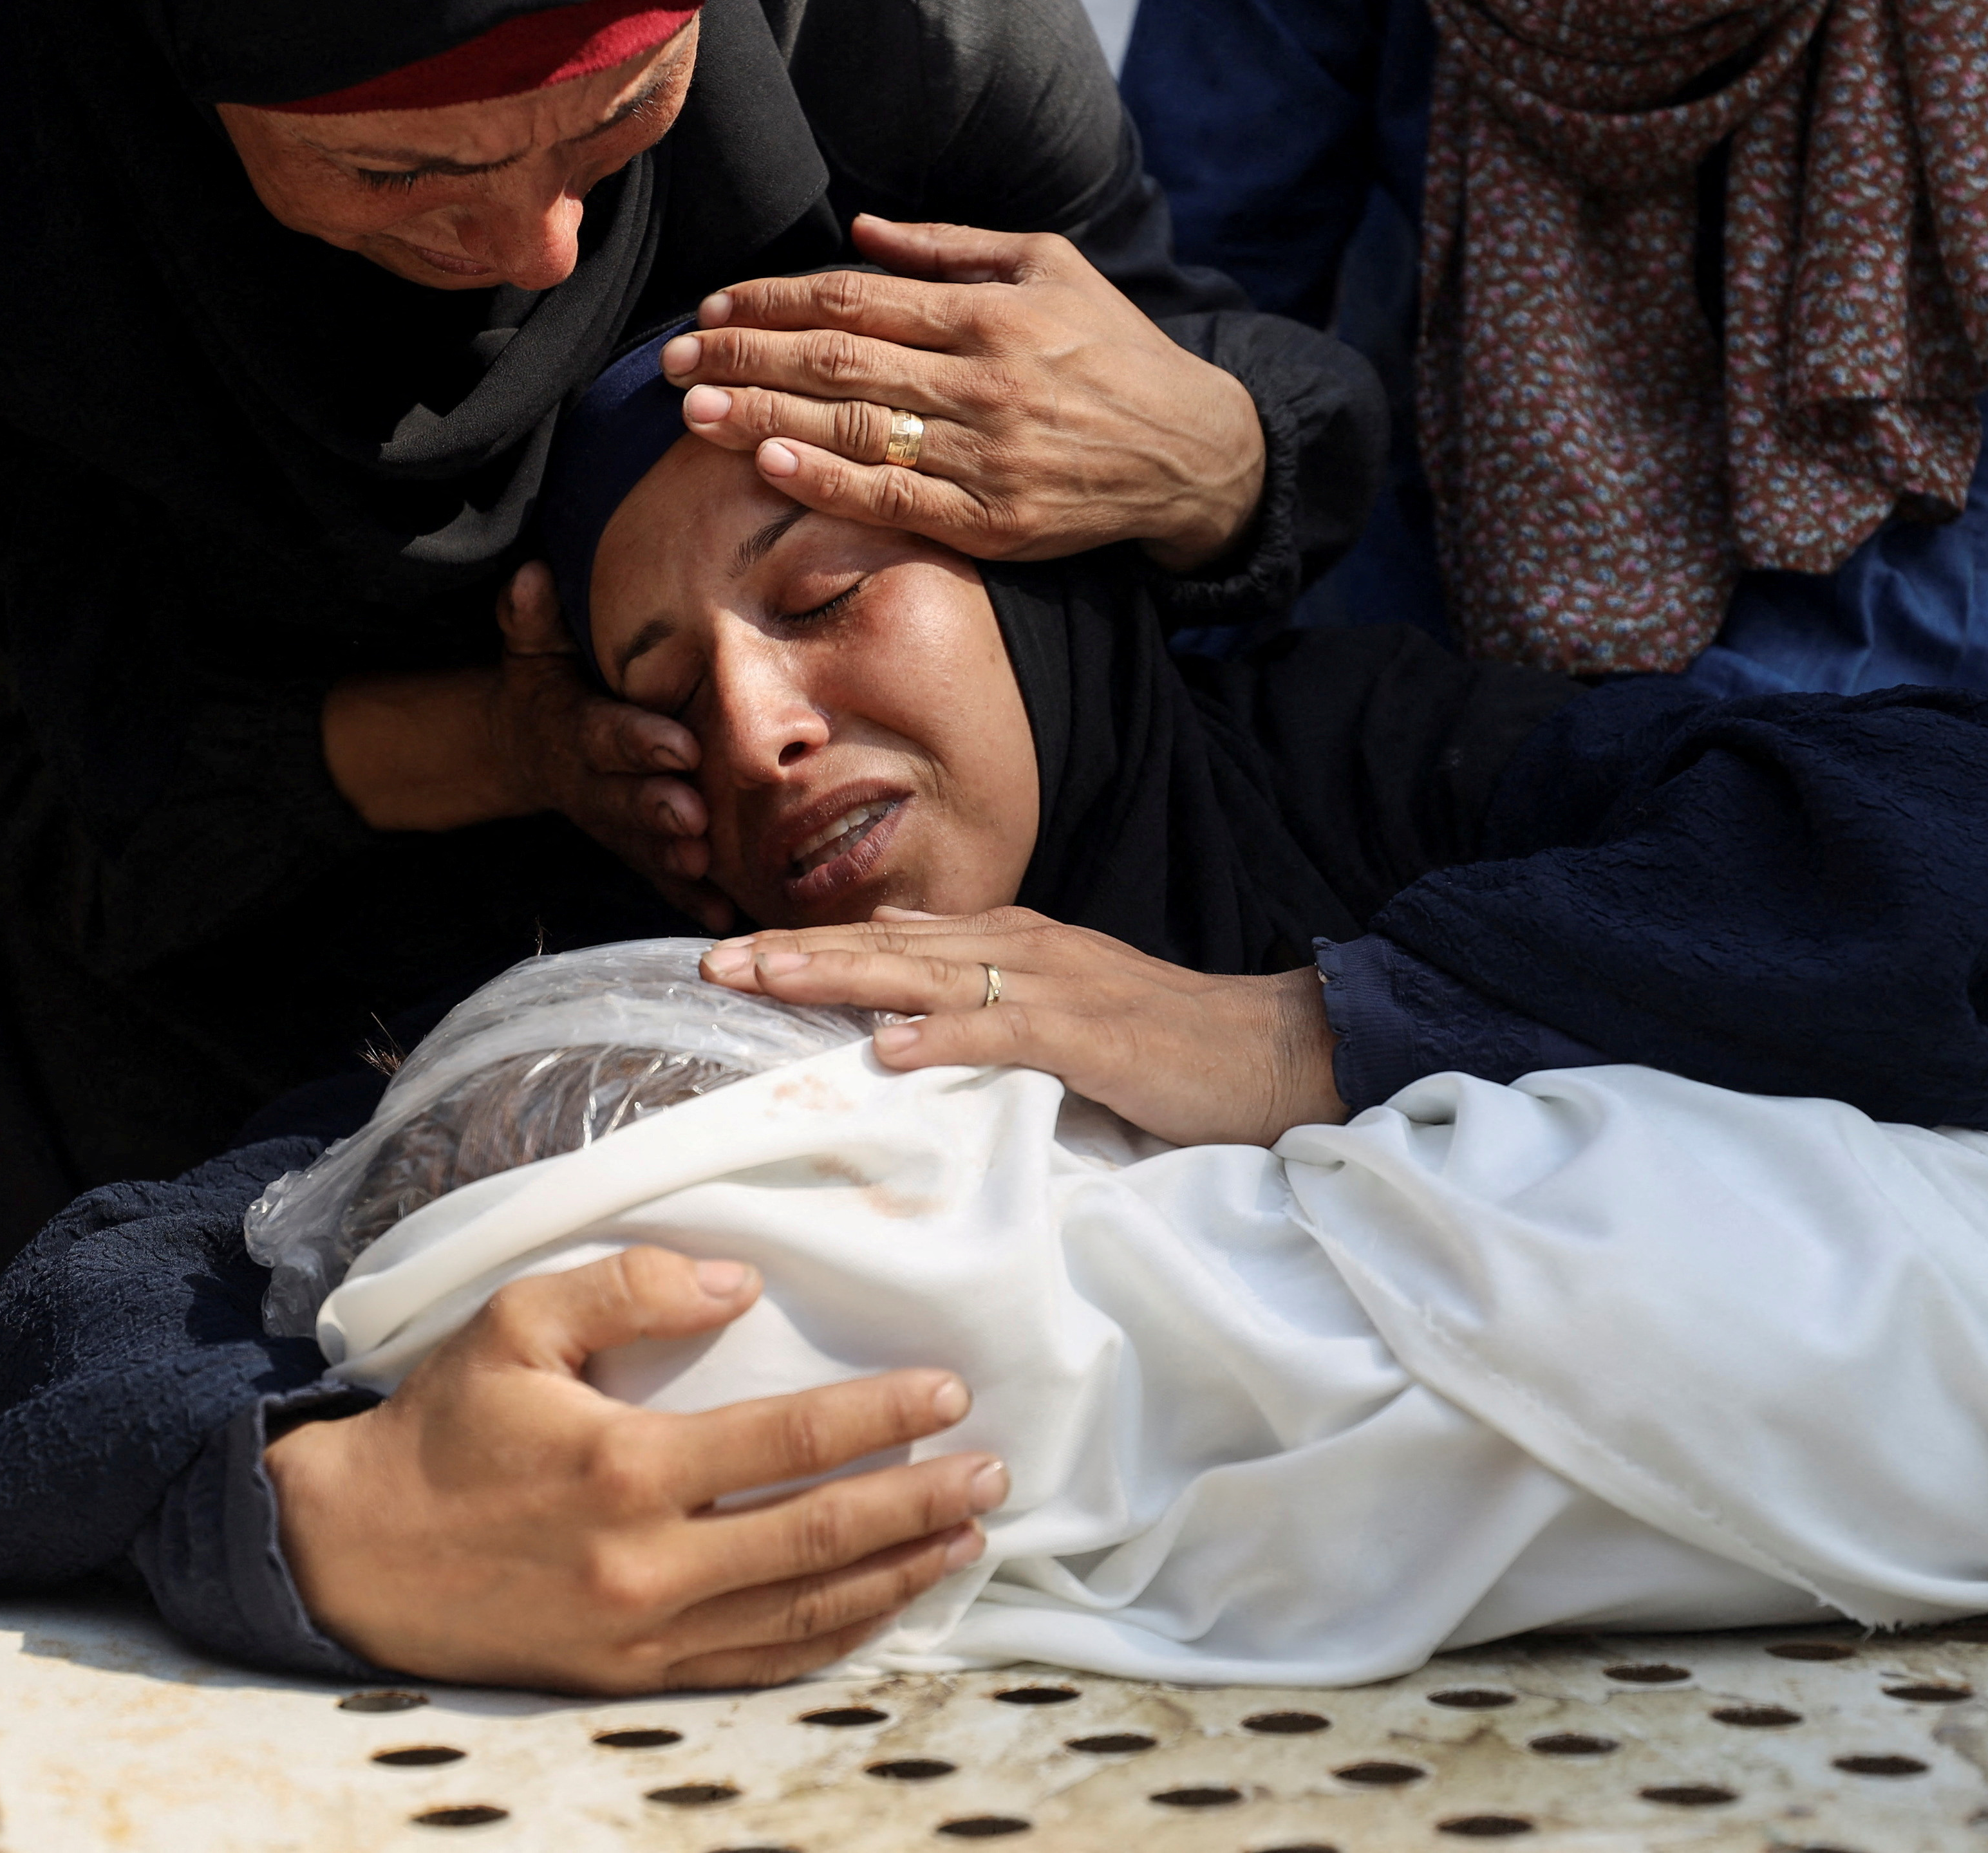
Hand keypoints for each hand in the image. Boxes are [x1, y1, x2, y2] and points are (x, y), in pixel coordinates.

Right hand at [268, 1247, 1006, 1691]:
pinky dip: (832, 1641)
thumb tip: (739, 1281)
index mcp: (625, 1466)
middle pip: (819, 1537)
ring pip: (803, 1613)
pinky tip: (884, 1608)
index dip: (879, 1419)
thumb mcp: (516, 1323)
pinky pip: (757, 1666)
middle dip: (919, 1504)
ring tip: (967, 1540)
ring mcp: (643, 1633)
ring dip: (897, 1575)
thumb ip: (630, 1288)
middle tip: (994, 1474)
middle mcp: (646, 1562)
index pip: (788, 1442)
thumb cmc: (442, 1428)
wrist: (353, 1554)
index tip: (947, 1393)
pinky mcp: (632, 1679)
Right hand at [318, 566, 730, 923]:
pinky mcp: (631, 848)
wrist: (527, 746)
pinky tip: (721, 913)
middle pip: (626, 799)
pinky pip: (658, 878)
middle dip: (658, 809)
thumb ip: (532, 618)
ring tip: (707, 868)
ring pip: (643, 844)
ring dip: (672, 860)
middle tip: (696, 817)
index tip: (678, 746)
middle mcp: (593, 783)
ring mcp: (613, 821)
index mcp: (575, 729)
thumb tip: (530, 575)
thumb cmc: (548, 685)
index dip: (638, 743)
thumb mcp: (532, 649)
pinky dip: (686, 899)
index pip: (607, 735)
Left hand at [666, 215, 1264, 575]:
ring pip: (853, 428)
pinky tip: (768, 464)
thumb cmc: (1115, 350)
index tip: (712, 304)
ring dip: (761, 415)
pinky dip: (827, 481)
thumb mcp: (1050, 266)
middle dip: (743, 355)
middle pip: (837, 359)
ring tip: (691, 410)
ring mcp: (987, 454)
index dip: (772, 299)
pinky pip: (895, 500)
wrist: (1194, 450)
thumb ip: (951, 246)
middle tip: (671, 359)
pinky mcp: (994, 521)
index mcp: (988, 312)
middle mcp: (983, 379)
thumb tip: (857, 232)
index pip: (854, 298)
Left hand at [701, 907, 1346, 1146]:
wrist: (1272, 1046)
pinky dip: (948, 1037)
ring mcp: (1059, 989)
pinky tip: (892, 1047)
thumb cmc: (1168, 1038)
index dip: (813, 943)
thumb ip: (985, 979)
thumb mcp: (1064, 999)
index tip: (733, 953)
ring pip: (931, 974)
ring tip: (769, 981)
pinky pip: (1007, 1033)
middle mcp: (1026, 950)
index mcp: (1017, 944)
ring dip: (845, 976)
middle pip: (894, 946)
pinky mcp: (1094, 1035)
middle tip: (715, 959)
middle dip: (801, 951)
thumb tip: (899, 961)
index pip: (895, 939)